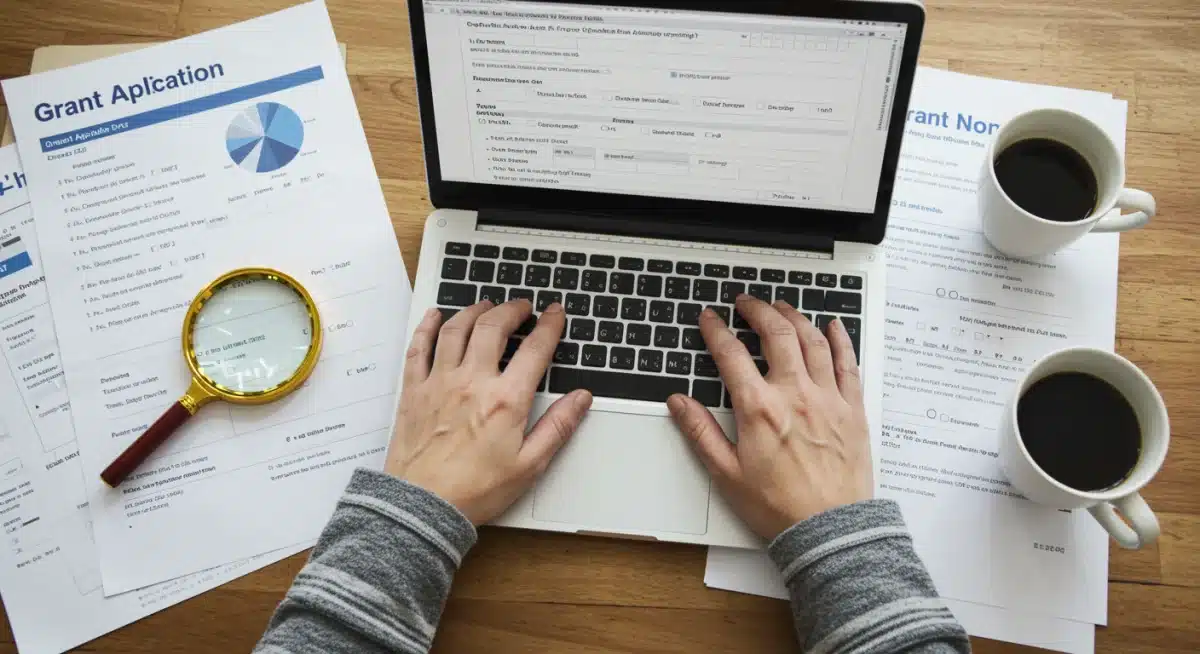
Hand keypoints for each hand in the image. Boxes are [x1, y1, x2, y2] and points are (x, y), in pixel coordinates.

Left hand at [386, 300, 592, 524]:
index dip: (548, 325)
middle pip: (493, 327)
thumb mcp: (529, 465)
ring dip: (474, 311)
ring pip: (456, 329)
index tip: (554, 314)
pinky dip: (427, 326)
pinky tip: (435, 316)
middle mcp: (472, 382)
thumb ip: (558, 427)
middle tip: (521, 306)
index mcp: (506, 400)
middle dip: (512, 309)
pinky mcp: (414, 390)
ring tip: (486, 306)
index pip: (534, 349)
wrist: (424, 506)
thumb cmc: (474, 490)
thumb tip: (581, 399)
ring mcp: (439, 382)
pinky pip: (419, 347)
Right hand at [667, 296, 871, 540]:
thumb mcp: (726, 473)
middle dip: (758, 310)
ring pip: (812, 340)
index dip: (717, 330)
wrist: (829, 530)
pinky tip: (833, 326)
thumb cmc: (780, 506)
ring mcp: (827, 398)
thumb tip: (678, 403)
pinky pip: (848, 363)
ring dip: (794, 316)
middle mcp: (795, 395)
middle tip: (746, 302)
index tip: (710, 318)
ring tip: (781, 307)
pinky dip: (840, 339)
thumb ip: (700, 432)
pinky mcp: (853, 409)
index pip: (731, 354)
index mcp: (759, 409)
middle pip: (776, 334)